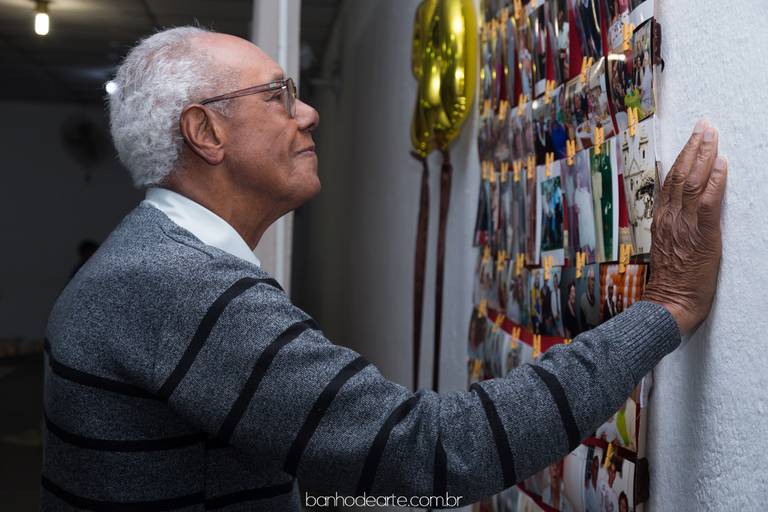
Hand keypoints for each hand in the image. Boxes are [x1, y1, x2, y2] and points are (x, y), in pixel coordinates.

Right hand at [642, 119, 727, 335]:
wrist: (669, 304)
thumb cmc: (671, 283)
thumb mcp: (667, 250)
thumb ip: (673, 228)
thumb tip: (682, 212)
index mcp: (661, 220)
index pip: (670, 182)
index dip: (682, 158)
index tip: (692, 139)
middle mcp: (670, 217)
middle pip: (680, 175)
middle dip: (693, 147)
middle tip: (704, 125)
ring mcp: (684, 225)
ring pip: (692, 181)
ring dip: (704, 154)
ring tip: (711, 133)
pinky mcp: (701, 234)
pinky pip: (707, 201)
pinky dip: (715, 180)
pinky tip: (722, 164)